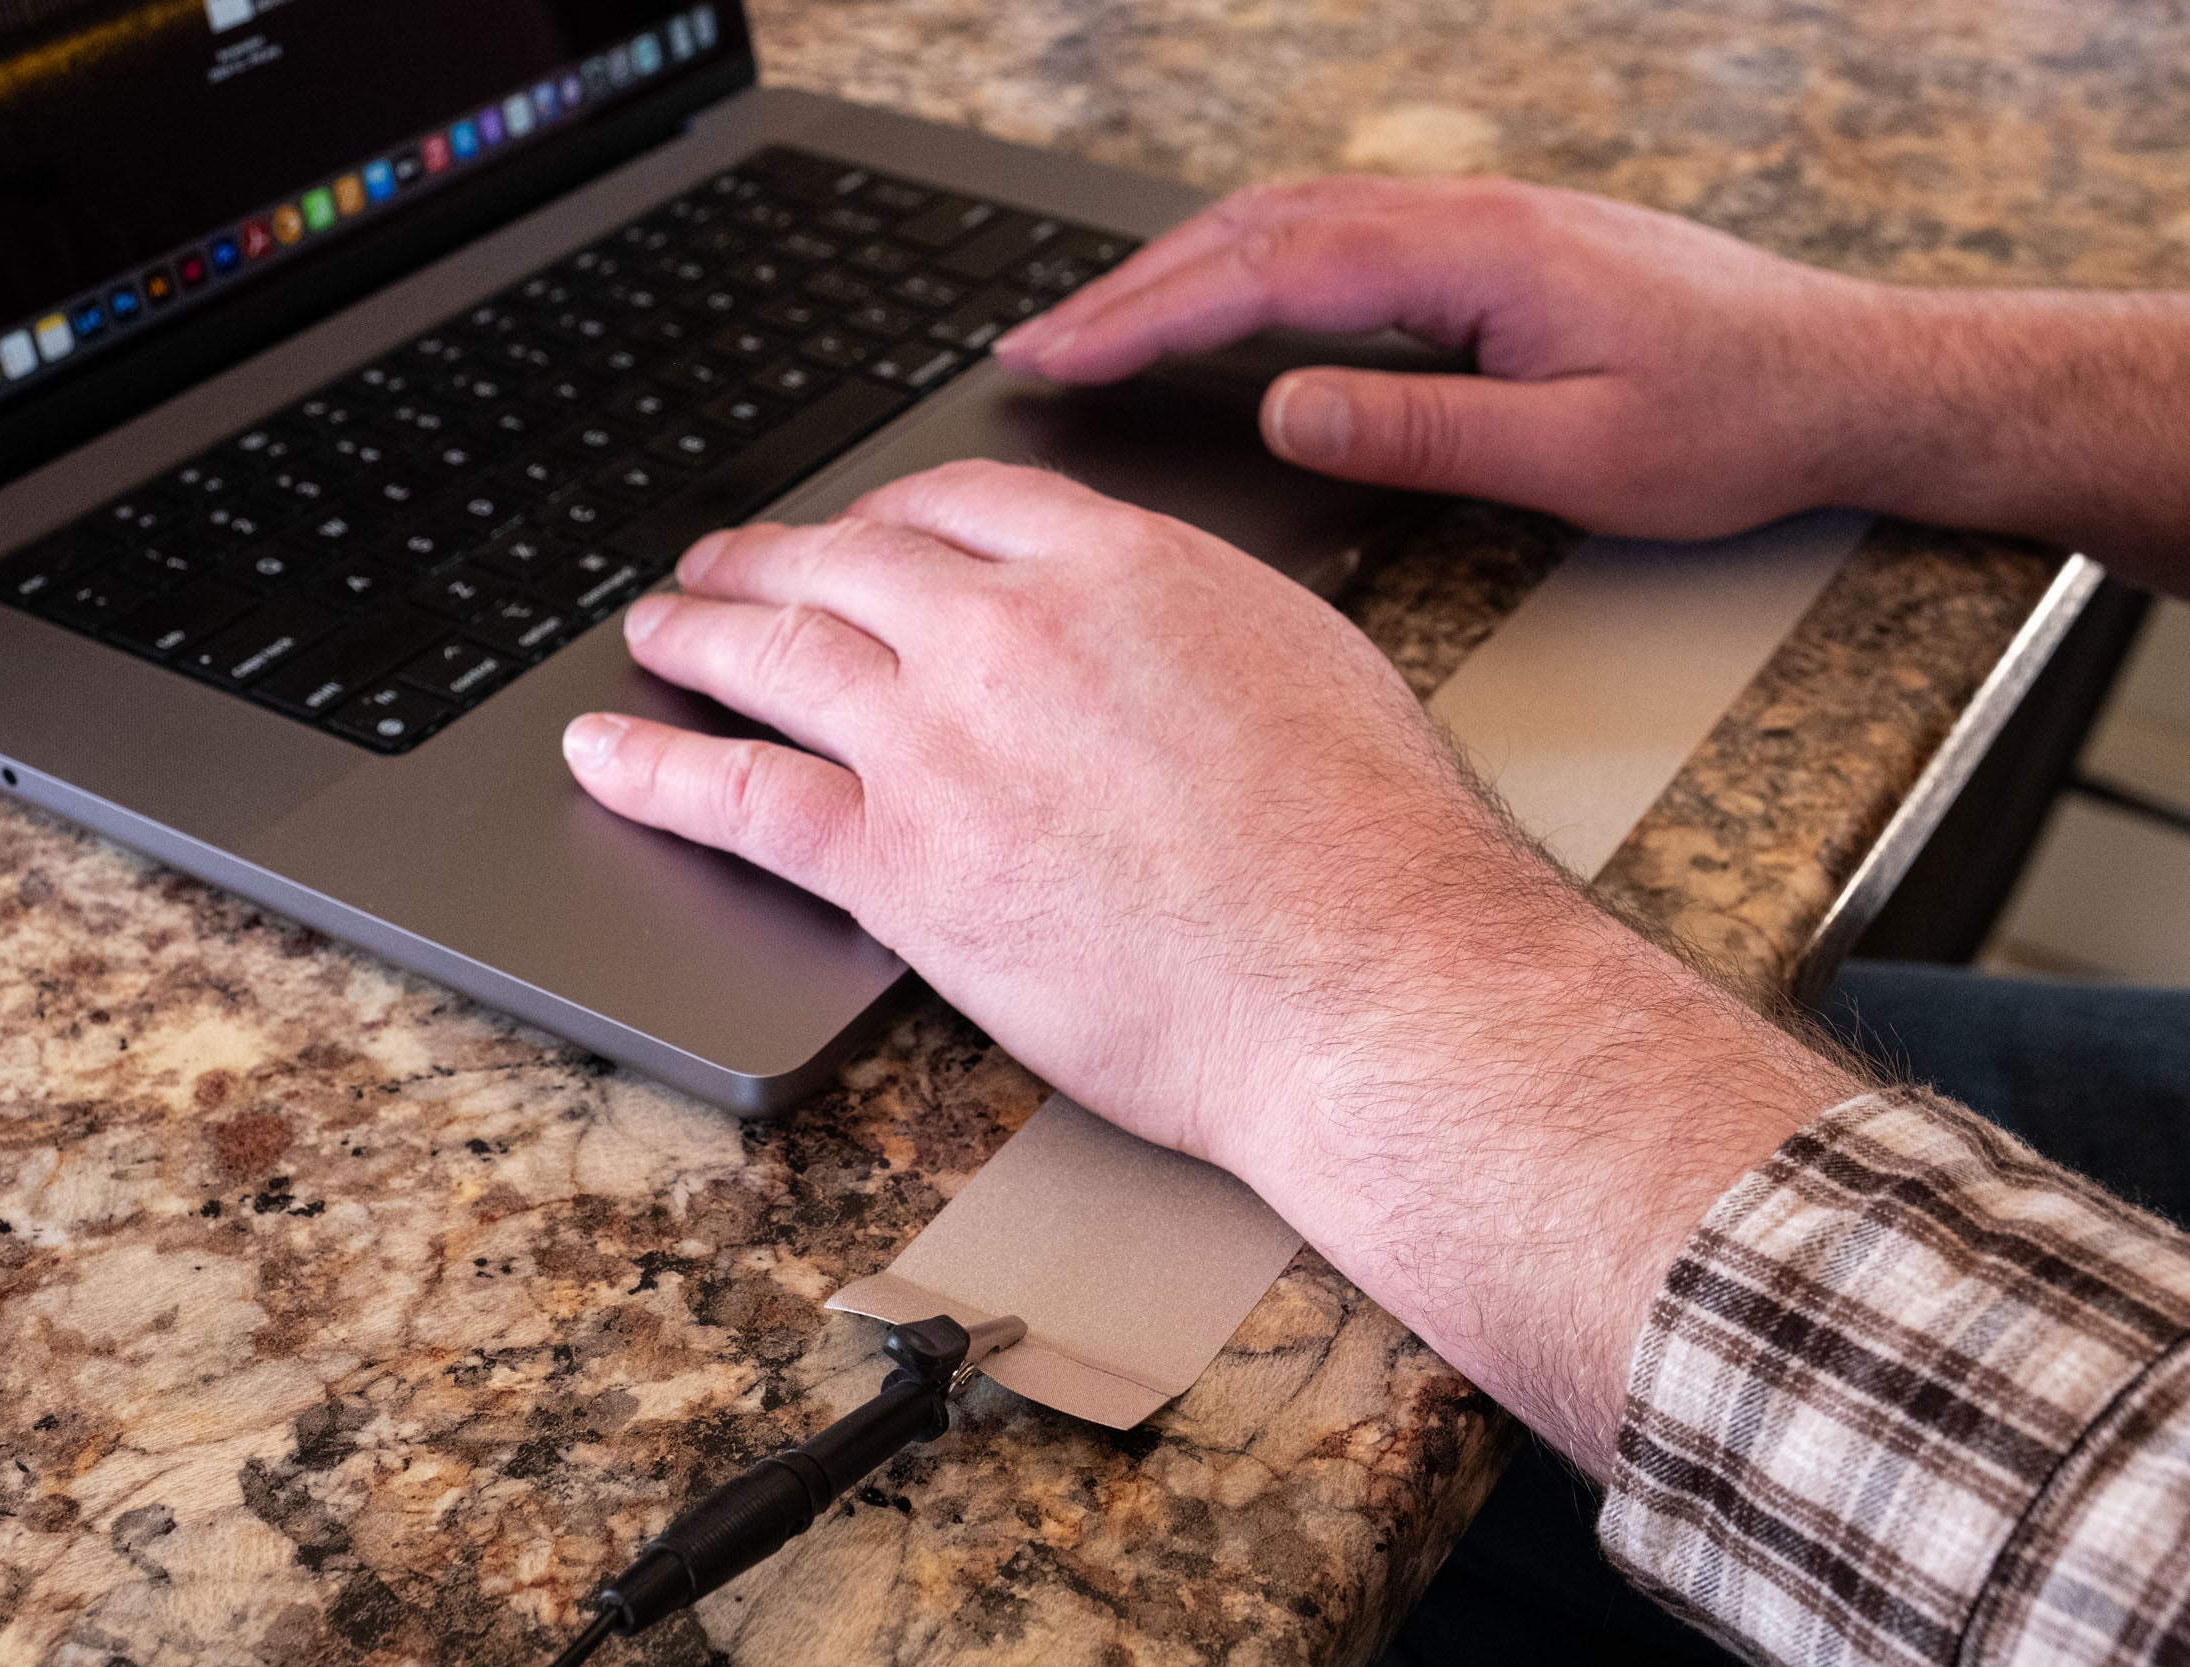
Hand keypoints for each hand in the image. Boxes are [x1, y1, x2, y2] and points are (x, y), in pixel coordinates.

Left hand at [563, 461, 1859, 1466]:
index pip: (963, 500)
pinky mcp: (899, 860)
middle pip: (848, 560)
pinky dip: (654, 766)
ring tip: (657, 630)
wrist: (1367, 981)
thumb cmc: (1373, 849)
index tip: (864, 529)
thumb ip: (1196, 621)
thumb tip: (1157, 622)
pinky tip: (607, 752)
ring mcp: (942, 739)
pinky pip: (737, 793)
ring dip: (699, 632)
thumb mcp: (1305, 664)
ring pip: (775, 654)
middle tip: (728, 563)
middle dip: (772, 555)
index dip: (890, 511)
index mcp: (1122, 567)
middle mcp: (1012, 629)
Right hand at [996, 174, 2189, 577]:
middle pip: (1260, 227)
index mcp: (1477, 256)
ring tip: (1096, 324)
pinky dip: (1253, 261)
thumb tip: (1285, 410)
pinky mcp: (1495, 244)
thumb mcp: (1579, 457)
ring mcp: (1481, 221)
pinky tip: (1221, 298)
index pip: (1271, 273)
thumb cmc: (1732, 425)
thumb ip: (1422, 433)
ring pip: (1294, 217)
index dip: (1148, 313)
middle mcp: (1469, 217)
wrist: (1847, 379)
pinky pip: (1341, 231)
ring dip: (1184, 266)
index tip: (1058, 354)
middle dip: (1133, 285)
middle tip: (1035, 343)